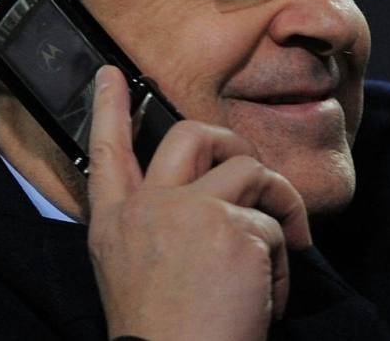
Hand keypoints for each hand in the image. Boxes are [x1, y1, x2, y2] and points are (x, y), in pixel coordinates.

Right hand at [85, 67, 311, 340]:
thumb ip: (155, 233)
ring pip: (250, 170)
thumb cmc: (164, 337)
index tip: (109, 75)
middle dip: (230, 141)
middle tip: (254, 172)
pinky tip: (267, 302)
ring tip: (283, 251)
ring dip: (278, 206)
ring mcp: (190, 211)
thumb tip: (203, 205)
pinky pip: (275, 228)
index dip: (107, 109)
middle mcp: (147, 208)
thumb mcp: (131, 276)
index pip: (106, 152)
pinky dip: (283, 267)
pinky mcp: (233, 227)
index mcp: (114, 224)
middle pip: (189, 135)